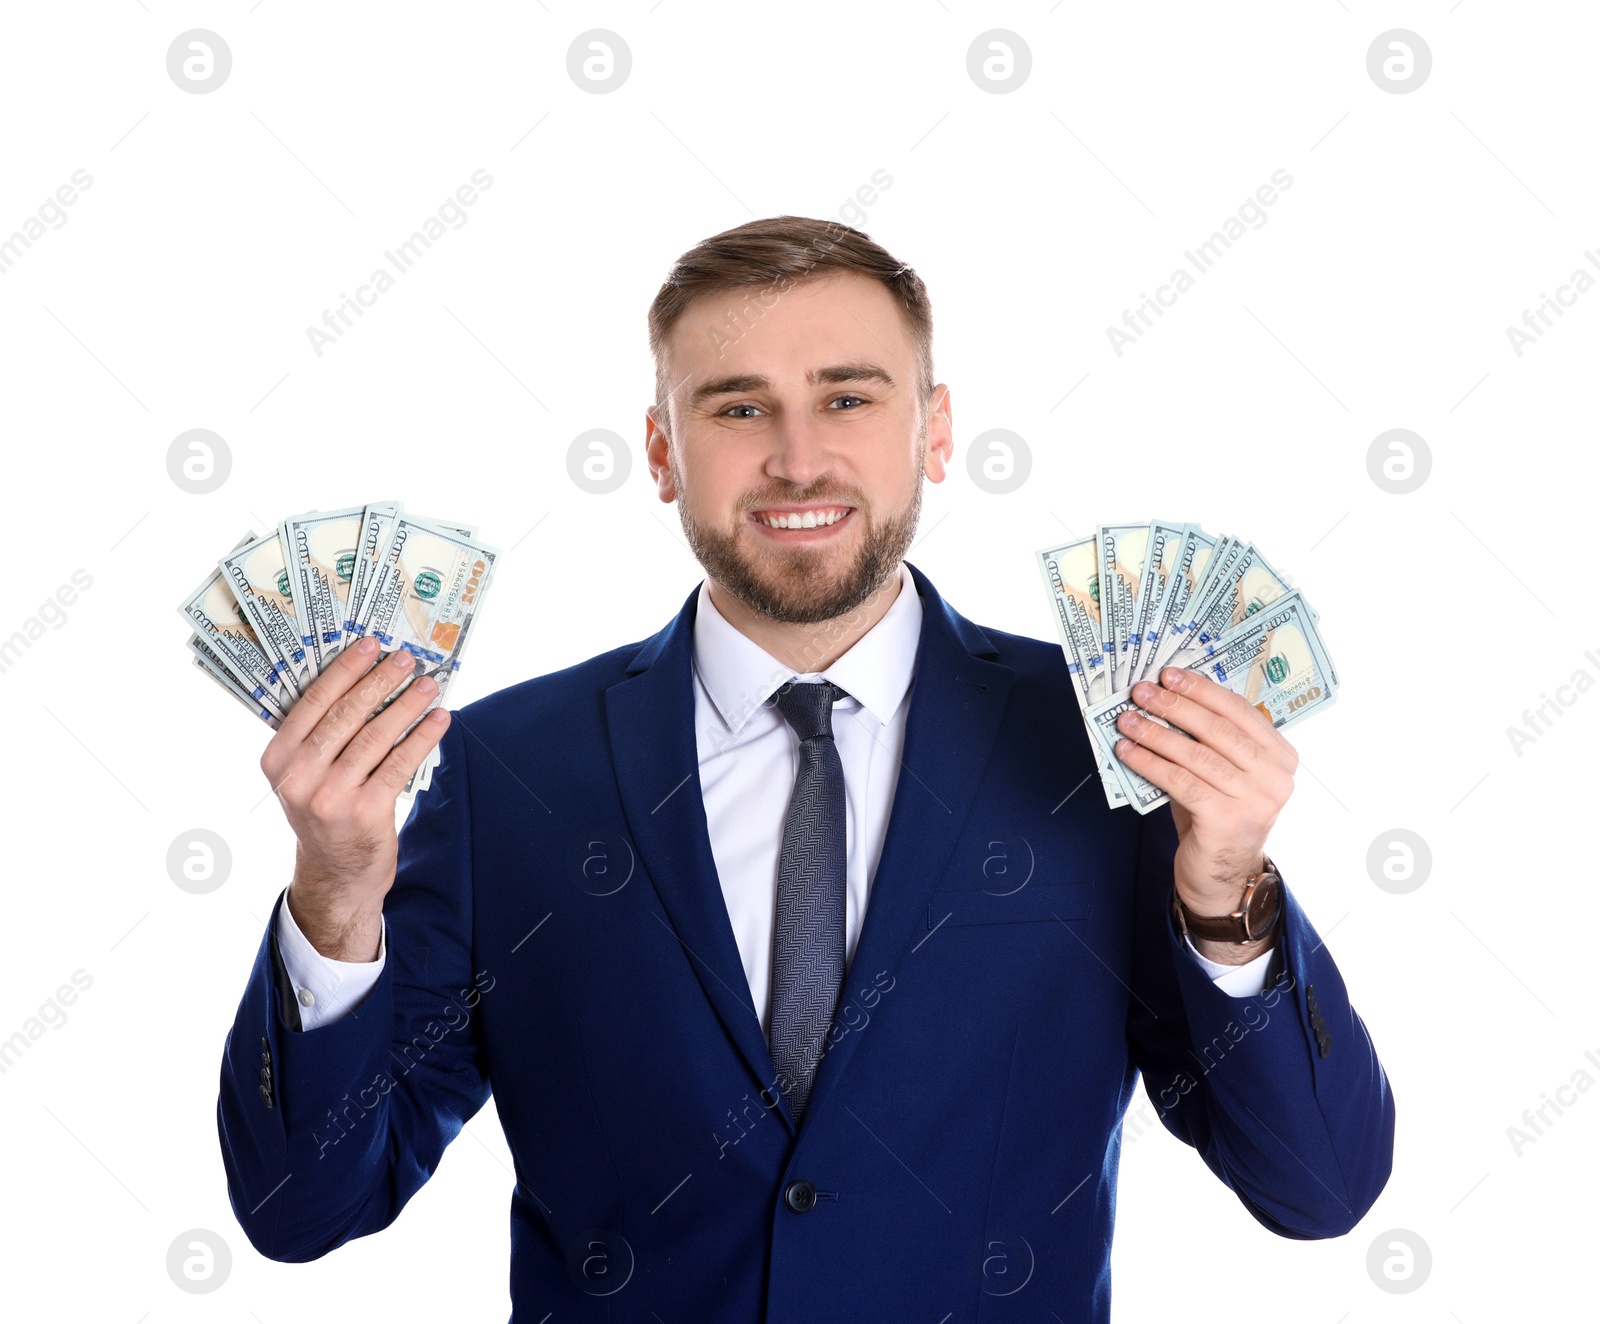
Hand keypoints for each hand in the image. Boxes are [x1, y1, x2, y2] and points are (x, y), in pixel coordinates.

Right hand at [258, 636, 449, 960]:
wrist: (336, 872)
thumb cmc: (325, 809)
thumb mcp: (304, 775)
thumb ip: (319, 735)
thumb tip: (365, 676)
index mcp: (277, 760)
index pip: (312, 703)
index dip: (344, 670)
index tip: (369, 644)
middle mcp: (298, 778)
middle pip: (345, 715)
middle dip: (380, 681)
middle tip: (406, 658)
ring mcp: (330, 798)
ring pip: (375, 737)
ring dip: (407, 706)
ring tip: (429, 685)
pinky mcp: (364, 813)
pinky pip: (398, 764)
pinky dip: (422, 738)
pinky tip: (440, 720)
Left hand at [1113, 666, 1296, 952]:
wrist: (1222, 875)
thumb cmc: (1216, 815)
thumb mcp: (1220, 772)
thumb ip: (1207, 740)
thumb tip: (1164, 698)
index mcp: (1281, 756)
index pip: (1240, 711)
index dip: (1202, 690)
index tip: (1170, 674)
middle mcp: (1276, 777)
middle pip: (1217, 730)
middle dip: (1174, 706)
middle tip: (1141, 692)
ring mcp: (1256, 800)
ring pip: (1196, 755)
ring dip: (1156, 734)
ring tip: (1127, 720)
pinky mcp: (1229, 820)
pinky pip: (1181, 782)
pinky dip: (1150, 763)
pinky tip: (1128, 752)